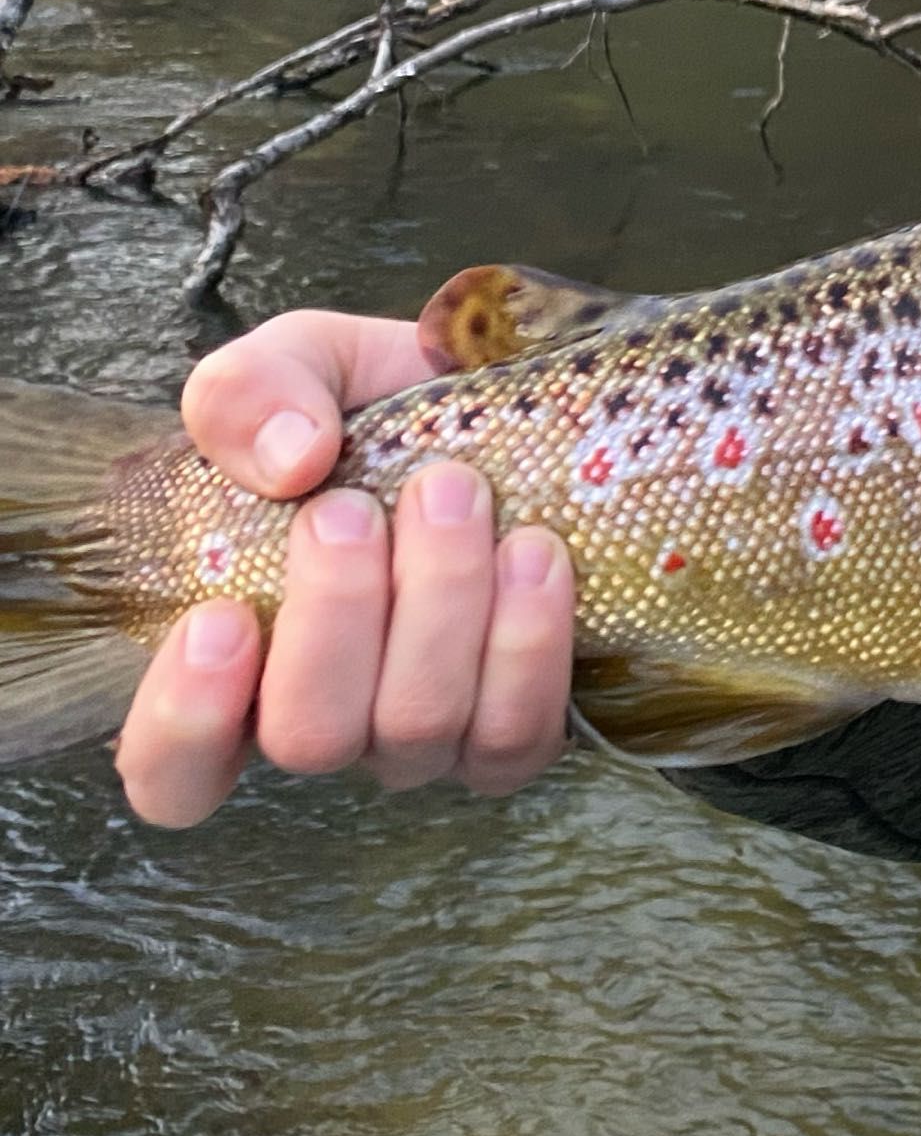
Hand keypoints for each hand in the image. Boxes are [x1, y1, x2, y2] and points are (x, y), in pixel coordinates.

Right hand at [113, 309, 575, 826]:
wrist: (508, 402)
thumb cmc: (378, 405)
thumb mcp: (300, 364)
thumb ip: (252, 392)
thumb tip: (289, 458)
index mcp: (242, 660)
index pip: (173, 772)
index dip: (184, 722)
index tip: (221, 616)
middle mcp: (330, 719)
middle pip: (309, 735)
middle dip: (337, 613)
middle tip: (354, 509)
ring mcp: (424, 737)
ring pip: (414, 728)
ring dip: (438, 603)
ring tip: (454, 493)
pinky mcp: (515, 729)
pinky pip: (514, 732)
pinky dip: (524, 642)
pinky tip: (532, 551)